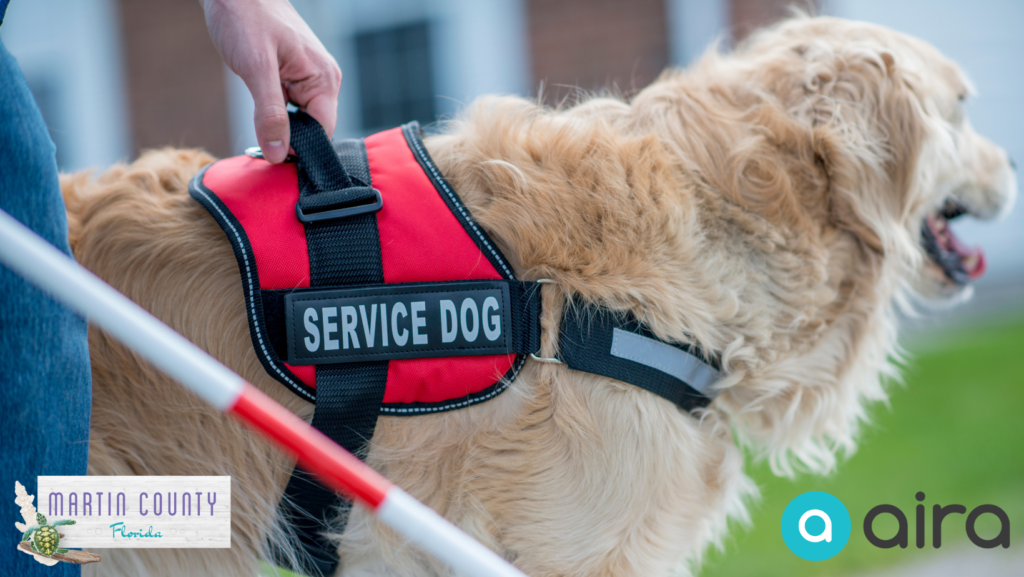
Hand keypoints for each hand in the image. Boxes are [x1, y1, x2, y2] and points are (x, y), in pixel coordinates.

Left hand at [201, 0, 341, 162]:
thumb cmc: (246, 16)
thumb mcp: (256, 67)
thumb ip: (270, 113)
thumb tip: (278, 154)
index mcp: (324, 79)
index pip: (323, 132)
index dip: (300, 150)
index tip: (274, 161)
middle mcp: (322, 81)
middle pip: (312, 130)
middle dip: (288, 141)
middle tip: (260, 149)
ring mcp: (308, 80)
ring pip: (298, 121)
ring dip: (278, 129)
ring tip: (258, 129)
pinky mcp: (292, 78)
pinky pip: (288, 109)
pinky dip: (273, 117)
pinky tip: (259, 117)